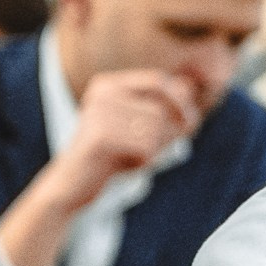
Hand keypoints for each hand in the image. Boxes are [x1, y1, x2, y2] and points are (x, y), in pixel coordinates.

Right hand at [46, 70, 199, 206]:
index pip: (158, 81)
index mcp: (110, 85)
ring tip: (132, 158)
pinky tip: (125, 165)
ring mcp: (99, 112)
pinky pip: (145, 147)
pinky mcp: (100, 136)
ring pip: (155, 129)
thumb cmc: (113, 156)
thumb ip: (165, 110)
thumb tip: (188, 87)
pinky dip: (144, 161)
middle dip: (167, 136)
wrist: (73, 184)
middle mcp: (103, 93)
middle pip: (160, 110)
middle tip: (152, 152)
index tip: (192, 124)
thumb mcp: (141, 129)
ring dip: (154, 151)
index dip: (181, 101)